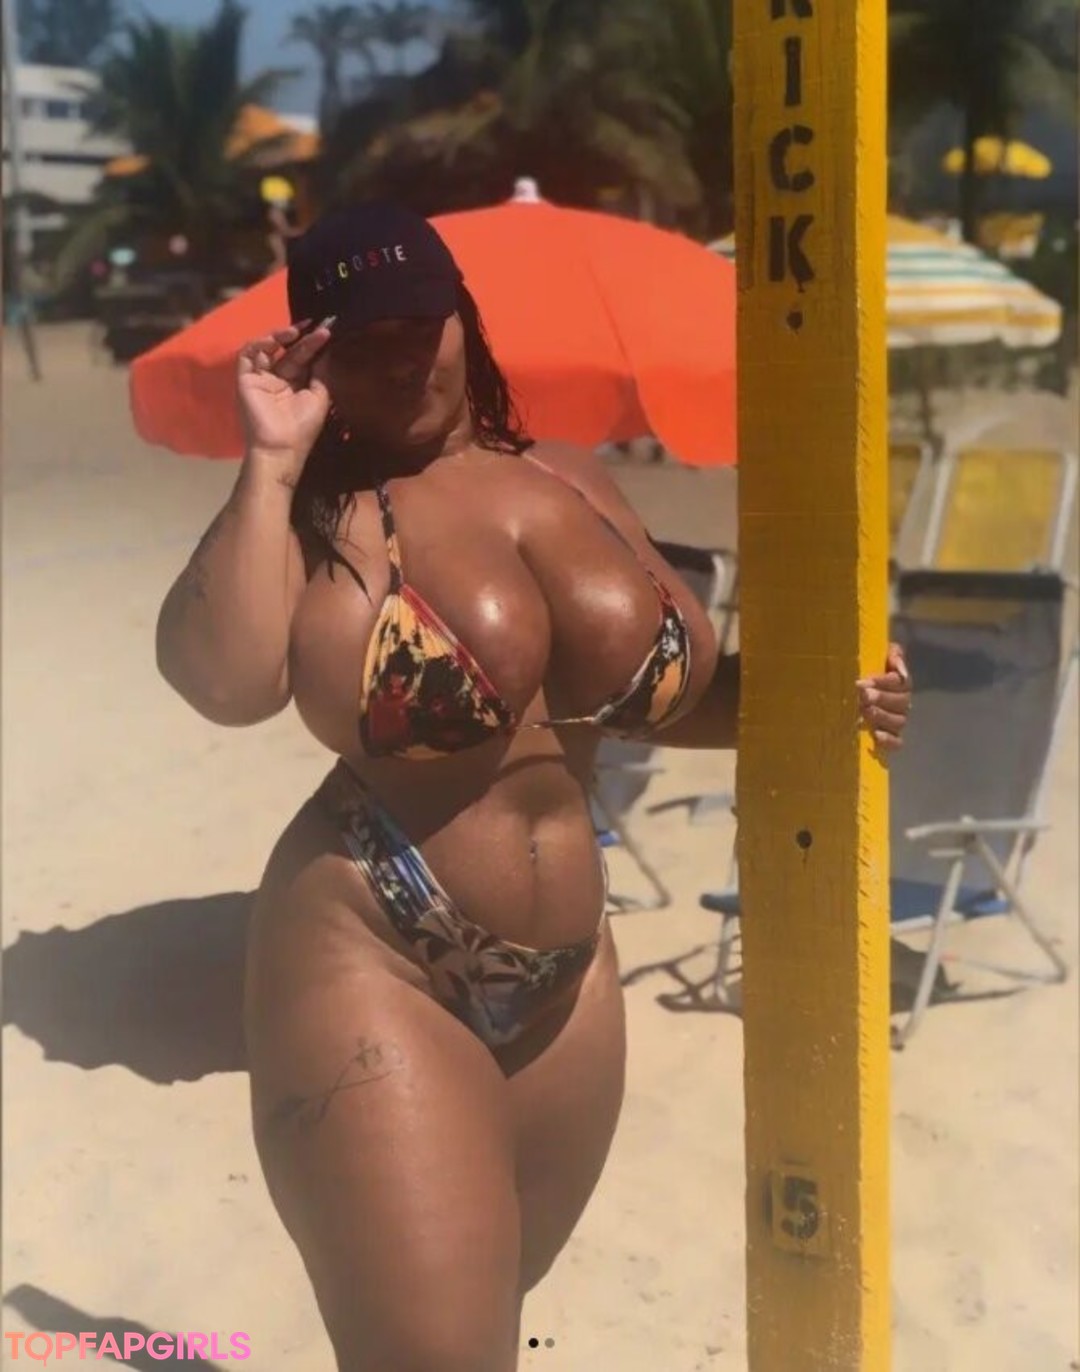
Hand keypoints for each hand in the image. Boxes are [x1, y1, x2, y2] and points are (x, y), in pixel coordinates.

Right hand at [237, 322, 332, 480]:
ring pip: (266, 349)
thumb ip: (321, 372)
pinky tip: (274, 340)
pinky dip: (258, 343)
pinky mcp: (245, 379)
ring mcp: (260, 378)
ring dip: (279, 336)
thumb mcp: (319, 397)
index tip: (326, 331)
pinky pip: (247, 355)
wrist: (280, 446)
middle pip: (288, 351)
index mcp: (295, 385)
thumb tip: (325, 351)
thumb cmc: (302, 426)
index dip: (313, 344)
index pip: (303, 358)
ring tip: (296, 331)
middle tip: (315, 326)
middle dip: (301, 338)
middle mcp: (277, 379)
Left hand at [857, 642, 910, 751]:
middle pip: (901, 702)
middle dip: (881, 698)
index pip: (900, 682)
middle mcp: (902, 703)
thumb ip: (893, 654)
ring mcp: (897, 721)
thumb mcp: (878, 655)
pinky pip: (897, 742)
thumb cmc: (865, 671)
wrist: (849, 695)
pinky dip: (889, 740)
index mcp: (900, 683)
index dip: (884, 682)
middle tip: (863, 696)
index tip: (863, 682)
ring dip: (882, 716)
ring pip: (899, 721)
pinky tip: (876, 735)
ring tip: (865, 711)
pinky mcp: (891, 738)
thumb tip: (901, 668)